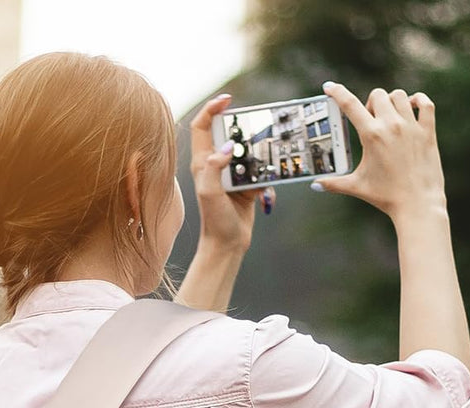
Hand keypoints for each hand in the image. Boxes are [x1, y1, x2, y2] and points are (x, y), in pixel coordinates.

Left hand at [189, 93, 273, 252]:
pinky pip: (260, 172)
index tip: (228, 100)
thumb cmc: (215, 221)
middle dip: (243, 129)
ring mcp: (232, 174)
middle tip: (255, 130)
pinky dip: (267, 179)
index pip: (202, 126)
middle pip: (229, 133)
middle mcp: (216, 165)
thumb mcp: (210, 193)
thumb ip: (214, 167)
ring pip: (248, 151)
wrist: (228, 245)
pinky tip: (266, 196)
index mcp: (202, 162)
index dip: (212, 108)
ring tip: (265, 163)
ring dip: (259, 154)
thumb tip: (228, 145)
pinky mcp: (247, 185)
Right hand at [315, 82, 446, 220]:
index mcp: (371, 135)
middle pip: (377, 95)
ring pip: (399, 96)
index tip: (329, 87)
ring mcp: (411, 126)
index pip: (349, 105)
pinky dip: (418, 101)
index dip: (337, 93)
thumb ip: (334, 184)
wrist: (417, 205)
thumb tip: (315, 185)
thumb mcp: (357, 187)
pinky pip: (425, 103)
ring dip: (391, 102)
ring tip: (390, 117)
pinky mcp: (427, 131)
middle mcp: (391, 125)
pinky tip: (412, 108)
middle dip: (370, 104)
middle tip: (370, 121)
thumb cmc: (386, 197)